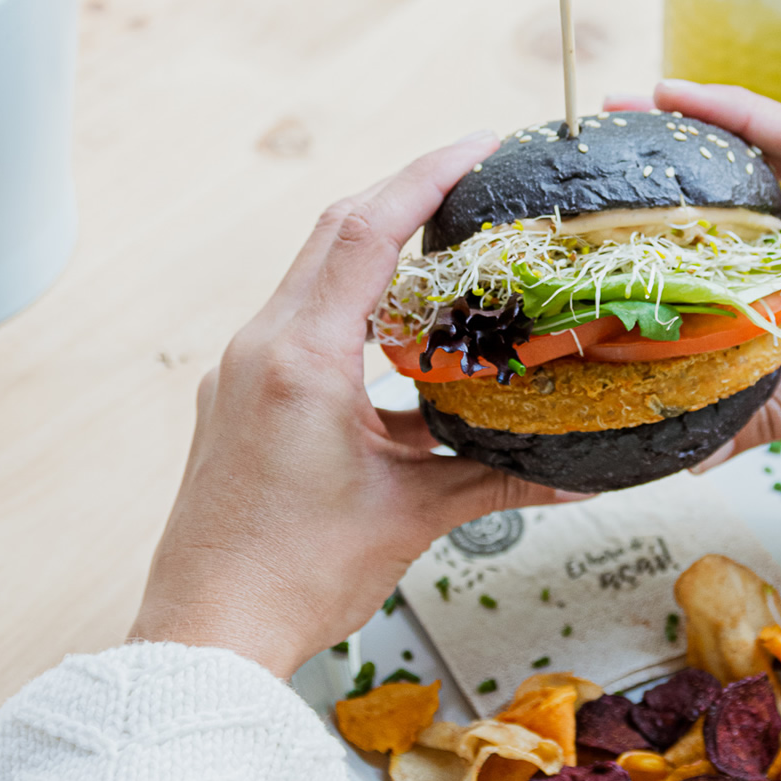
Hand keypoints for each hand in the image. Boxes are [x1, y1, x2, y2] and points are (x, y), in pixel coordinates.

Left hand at [130, 133, 571, 676]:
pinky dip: (357, 308)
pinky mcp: (242, 396)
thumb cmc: (291, 576)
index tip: (478, 147)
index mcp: (302, 360)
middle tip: (471, 178)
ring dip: (379, 249)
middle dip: (405, 193)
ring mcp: (245, 370)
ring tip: (446, 246)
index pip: (366, 231)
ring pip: (316, 274)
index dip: (426, 176)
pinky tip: (403, 337)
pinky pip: (304, 322)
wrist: (208, 632)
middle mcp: (262, 349)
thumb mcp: (412, 515)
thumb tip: (573, 476)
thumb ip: (498, 481)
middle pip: (336, 232)